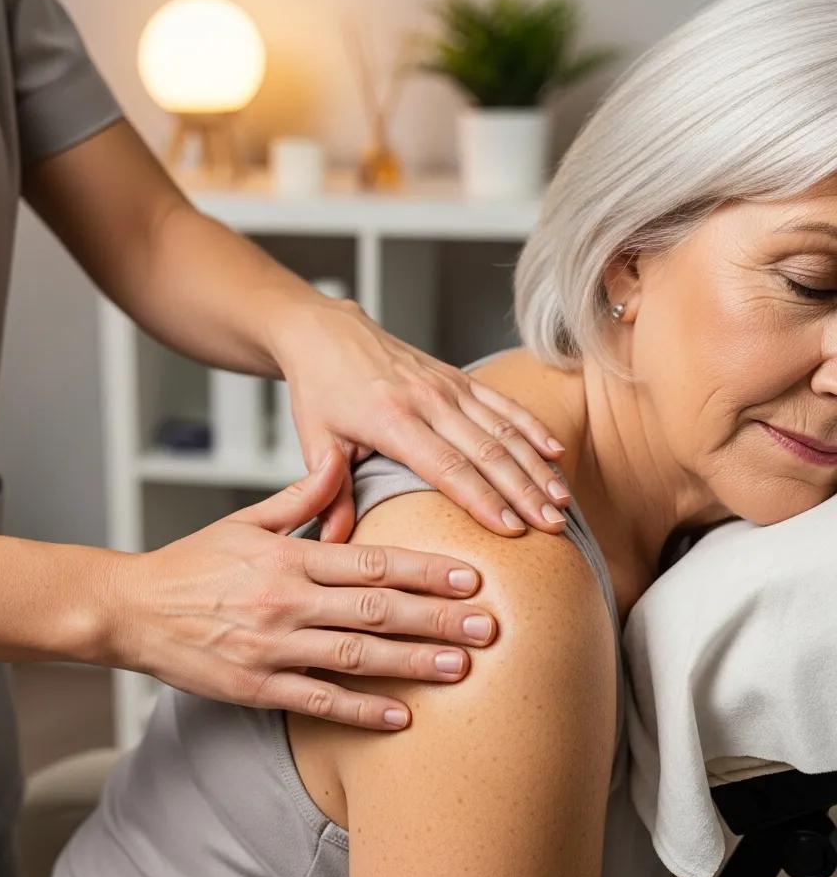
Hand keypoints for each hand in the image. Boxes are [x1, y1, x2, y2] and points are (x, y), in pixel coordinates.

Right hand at [106, 451, 496, 729]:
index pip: (370, 562)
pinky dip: (361, 710)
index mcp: (288, 558)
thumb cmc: (192, 563)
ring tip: (462, 665)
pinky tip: (402, 716)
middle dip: (438, 617)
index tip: (470, 575)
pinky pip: (319, 701)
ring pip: (357, 655)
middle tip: (489, 624)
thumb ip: (298, 497)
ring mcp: (272, 648)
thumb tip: (338, 462)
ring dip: (413, 661)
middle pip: (376, 609)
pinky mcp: (257, 687)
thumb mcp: (245, 522)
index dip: (425, 569)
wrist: (132, 609)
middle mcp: (286, 602)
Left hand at [269, 296, 570, 541]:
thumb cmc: (319, 390)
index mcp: (392, 419)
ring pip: (503, 428)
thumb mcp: (315, 441)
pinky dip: (531, 427)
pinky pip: (502, 403)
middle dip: (524, 491)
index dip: (483, 500)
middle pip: (487, 451)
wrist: (325, 333)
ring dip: (536, 466)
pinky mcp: (456, 376)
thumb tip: (332, 544)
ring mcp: (446, 385)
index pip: (447, 467)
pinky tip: (555, 452)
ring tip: (562, 502)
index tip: (512, 531)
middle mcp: (427, 399)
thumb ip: (329, 493)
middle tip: (553, 527)